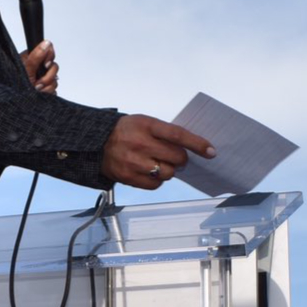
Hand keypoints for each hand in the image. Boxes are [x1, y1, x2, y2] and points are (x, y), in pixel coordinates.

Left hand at [21, 40, 58, 94]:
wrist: (19, 102)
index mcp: (32, 58)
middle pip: (54, 66)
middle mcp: (38, 67)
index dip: (49, 58)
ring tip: (37, 89)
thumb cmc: (17, 86)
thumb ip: (37, 56)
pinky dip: (48, 93)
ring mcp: (43, 78)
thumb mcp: (27, 70)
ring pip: (55, 79)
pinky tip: (41, 93)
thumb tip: (46, 43)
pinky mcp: (46, 88)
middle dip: (47, 77)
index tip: (45, 65)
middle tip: (38, 82)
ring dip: (47, 86)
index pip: (48, 50)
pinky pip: (54, 89)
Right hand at [101, 114, 215, 189]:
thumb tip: (191, 149)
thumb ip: (164, 132)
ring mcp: (133, 162)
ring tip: (158, 163)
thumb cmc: (126, 131)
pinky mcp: (128, 177)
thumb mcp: (143, 122)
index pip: (178, 135)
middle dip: (181, 159)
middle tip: (176, 157)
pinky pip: (155, 184)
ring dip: (169, 170)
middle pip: (176, 157)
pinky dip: (157, 179)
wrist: (95, 143)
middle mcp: (139, 143)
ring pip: (168, 173)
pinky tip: (149, 171)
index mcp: (145, 125)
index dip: (197, 144)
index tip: (211, 151)